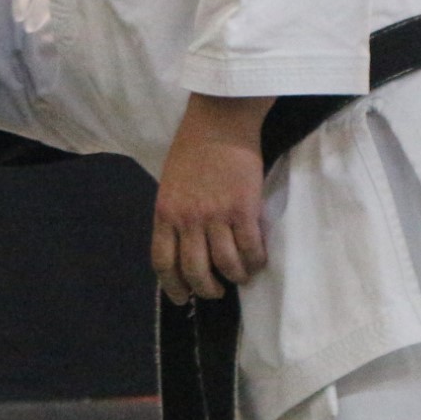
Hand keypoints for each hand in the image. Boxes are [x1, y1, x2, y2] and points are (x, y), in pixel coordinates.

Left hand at [152, 93, 272, 301]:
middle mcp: (187, 219)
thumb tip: (182, 245)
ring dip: (235, 277)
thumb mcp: (170, 185)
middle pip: (194, 270)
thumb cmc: (192, 150)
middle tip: (214, 292)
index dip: (173, 286)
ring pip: (226, 264)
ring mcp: (216, 215)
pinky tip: (257, 261)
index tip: (182, 297)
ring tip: (239, 277)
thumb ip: (174, 215)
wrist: (219, 122)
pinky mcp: (244, 209)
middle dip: (206, 289)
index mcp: (165, 213)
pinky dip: (255, 261)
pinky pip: (251, 248)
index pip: (163, 261)